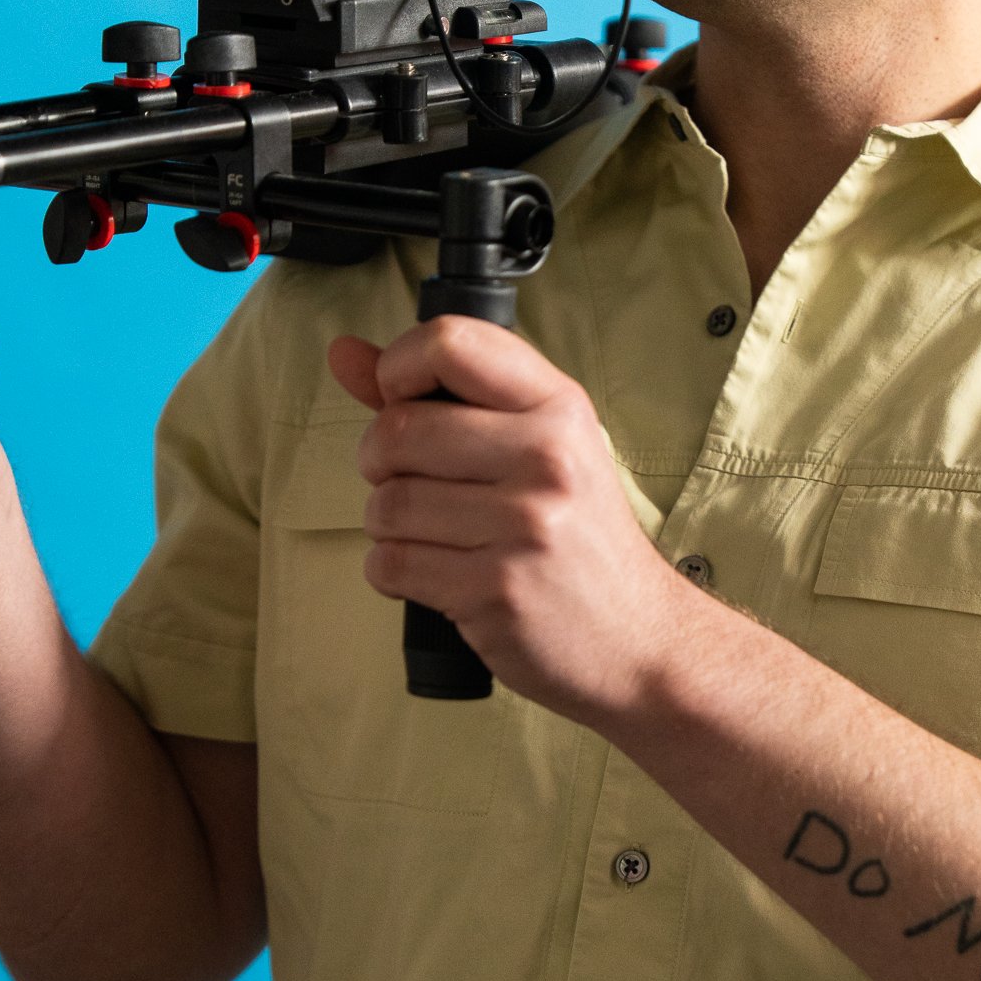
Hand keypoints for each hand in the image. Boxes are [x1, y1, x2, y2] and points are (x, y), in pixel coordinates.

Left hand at [327, 317, 699, 728]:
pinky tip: (438, 574)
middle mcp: (546, 457)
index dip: (398, 366)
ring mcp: (523, 526)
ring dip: (388, 525)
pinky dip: (394, 572)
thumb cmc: (578, 538)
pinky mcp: (495, 590)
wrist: (638, 639)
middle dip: (380, 462)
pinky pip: (389, 564)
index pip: (450, 342)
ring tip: (436, 535)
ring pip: (384, 503)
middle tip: (413, 483)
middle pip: (397, 429)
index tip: (402, 400)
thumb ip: (436, 396)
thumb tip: (343, 353)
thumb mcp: (535, 447)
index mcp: (559, 407)